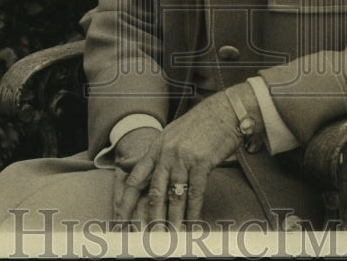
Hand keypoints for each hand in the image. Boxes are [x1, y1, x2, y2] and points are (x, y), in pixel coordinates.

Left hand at [114, 88, 257, 228]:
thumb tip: (139, 168)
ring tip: (172, 235)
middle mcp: (167, 153)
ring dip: (174, 219)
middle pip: (155, 192)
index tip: (120, 219)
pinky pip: (196, 192)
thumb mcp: (173, 134)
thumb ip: (159, 154)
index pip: (136, 178)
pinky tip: (192, 222)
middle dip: (152, 218)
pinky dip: (193, 210)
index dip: (126, 201)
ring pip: (175, 196)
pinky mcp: (202, 162)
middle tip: (151, 236)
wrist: (225, 110)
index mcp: (156, 147)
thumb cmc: (201, 124)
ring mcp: (184, 157)